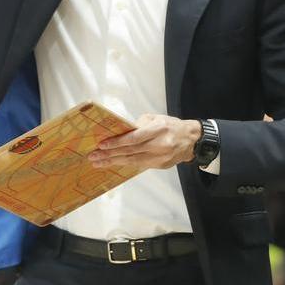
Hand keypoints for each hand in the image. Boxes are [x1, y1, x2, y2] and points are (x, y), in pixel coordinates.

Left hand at [87, 114, 201, 170]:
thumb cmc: (170, 126)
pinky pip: (138, 165)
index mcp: (158, 129)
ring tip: (99, 163)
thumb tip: (120, 131)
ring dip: (113, 162)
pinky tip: (113, 164)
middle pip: (130, 151)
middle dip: (110, 154)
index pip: (134, 138)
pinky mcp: (159, 165)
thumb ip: (139, 125)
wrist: (191, 141)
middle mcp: (159, 144)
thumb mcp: (156, 119)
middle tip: (94, 156)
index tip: (102, 144)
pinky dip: (124, 165)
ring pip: (132, 161)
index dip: (117, 142)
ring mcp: (160, 157)